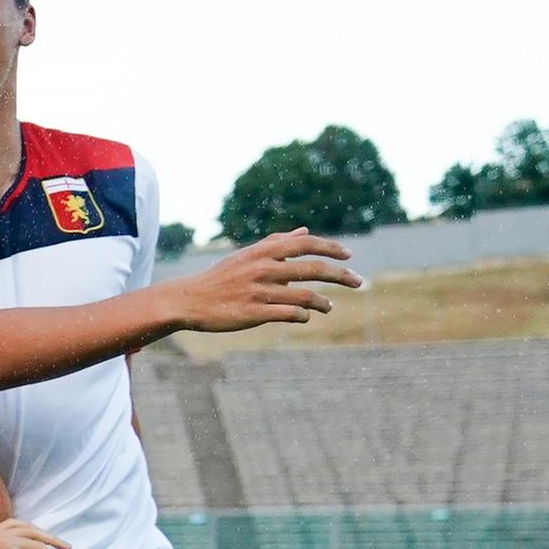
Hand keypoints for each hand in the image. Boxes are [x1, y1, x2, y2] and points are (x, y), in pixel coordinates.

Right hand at [161, 228, 359, 332]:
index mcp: (263, 252)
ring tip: (329, 306)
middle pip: (313, 270)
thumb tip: (304, 231)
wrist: (189, 301)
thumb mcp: (248, 255)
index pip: (306, 244)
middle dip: (341, 275)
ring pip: (305, 296)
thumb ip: (277, 243)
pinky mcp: (254, 313)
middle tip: (358, 282)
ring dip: (323, 303)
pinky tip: (304, 316)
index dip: (331, 248)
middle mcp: (264, 269)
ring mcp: (259, 292)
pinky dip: (303, 316)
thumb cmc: (222, 277)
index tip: (348, 255)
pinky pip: (289, 315)